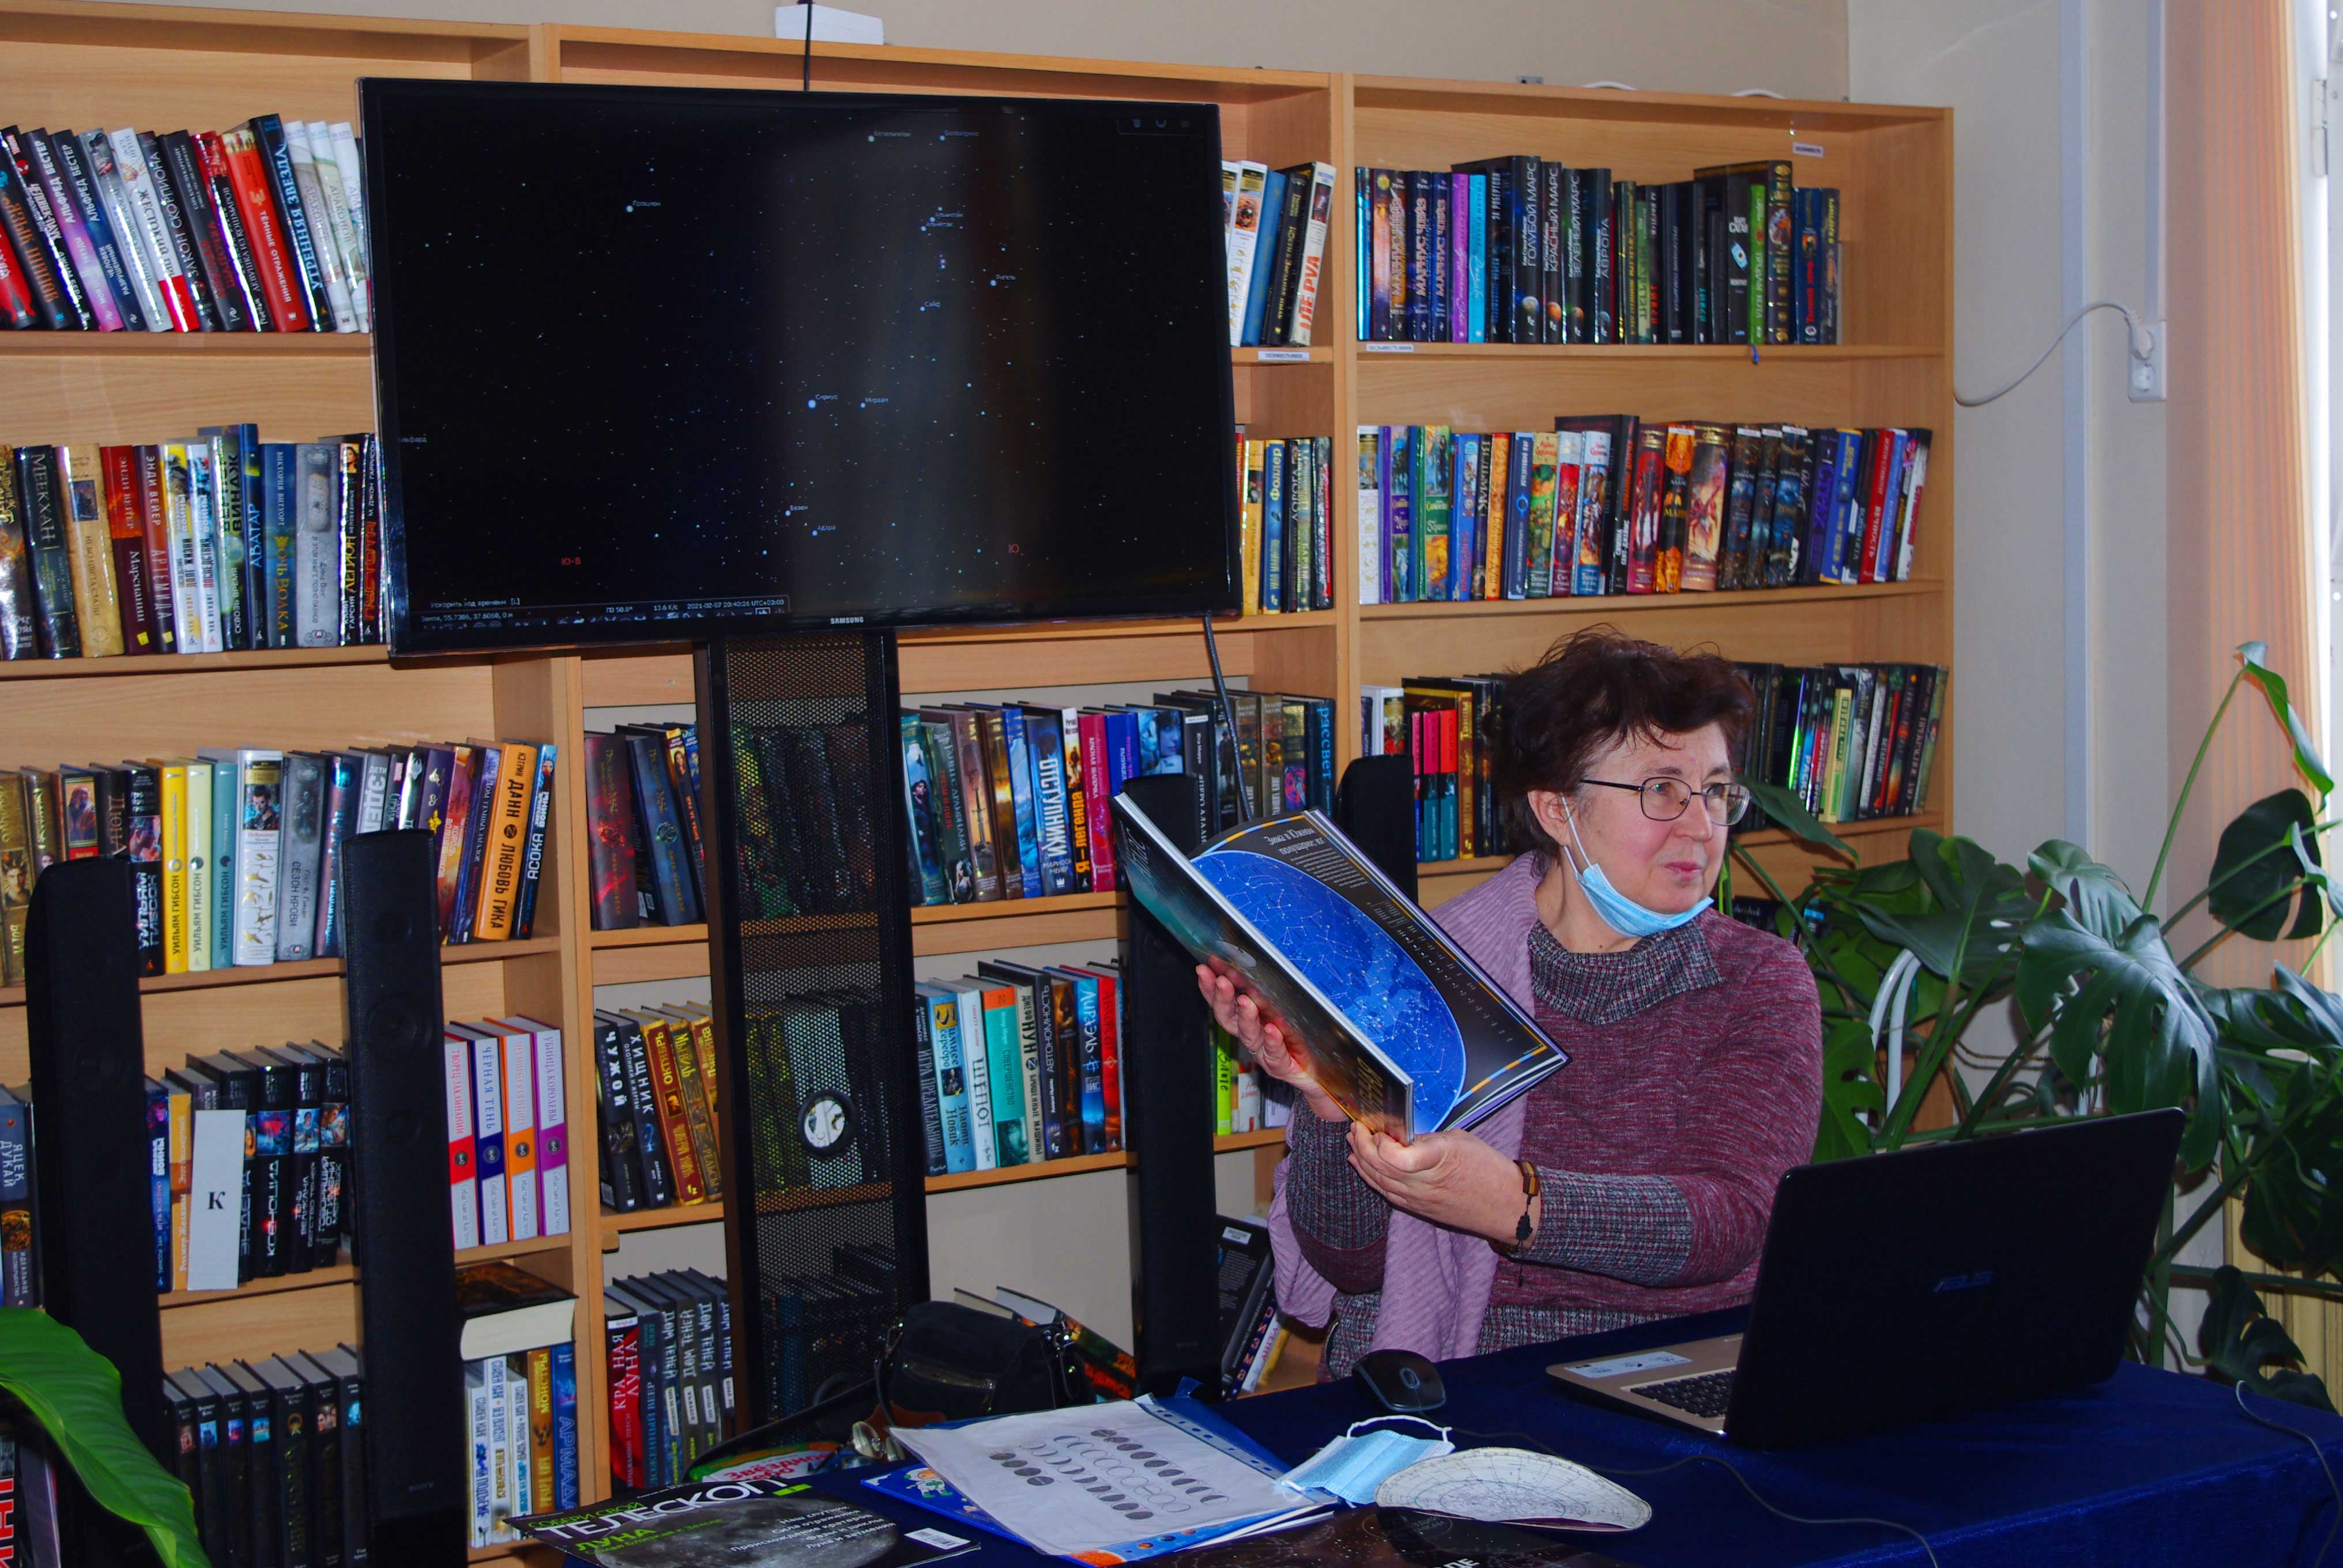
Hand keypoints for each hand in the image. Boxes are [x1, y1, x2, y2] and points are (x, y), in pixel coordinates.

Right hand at [1194, 964, 1344, 1122]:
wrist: (1319, 1073)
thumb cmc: (1300, 1037)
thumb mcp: (1283, 1009)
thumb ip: (1269, 992)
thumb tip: (1258, 962)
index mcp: (1249, 1019)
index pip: (1223, 1003)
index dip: (1210, 988)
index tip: (1205, 968)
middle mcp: (1252, 1036)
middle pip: (1229, 1019)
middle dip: (1222, 999)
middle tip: (1221, 981)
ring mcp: (1265, 1053)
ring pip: (1249, 1036)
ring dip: (1246, 1017)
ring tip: (1246, 1001)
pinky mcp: (1283, 1066)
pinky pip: (1276, 1055)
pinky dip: (1272, 1042)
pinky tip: (1272, 1029)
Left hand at [1347, 1124, 1537, 1245]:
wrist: (1507, 1207)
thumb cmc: (1489, 1169)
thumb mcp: (1460, 1141)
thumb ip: (1428, 1139)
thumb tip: (1402, 1135)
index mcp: (1437, 1160)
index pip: (1394, 1157)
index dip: (1380, 1142)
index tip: (1379, 1127)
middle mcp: (1423, 1184)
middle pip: (1379, 1167)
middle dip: (1362, 1145)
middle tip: (1357, 1127)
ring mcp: (1418, 1200)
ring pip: (1378, 1181)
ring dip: (1362, 1160)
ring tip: (1353, 1142)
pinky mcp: (1418, 1209)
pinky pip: (1386, 1192)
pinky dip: (1371, 1177)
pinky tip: (1362, 1165)